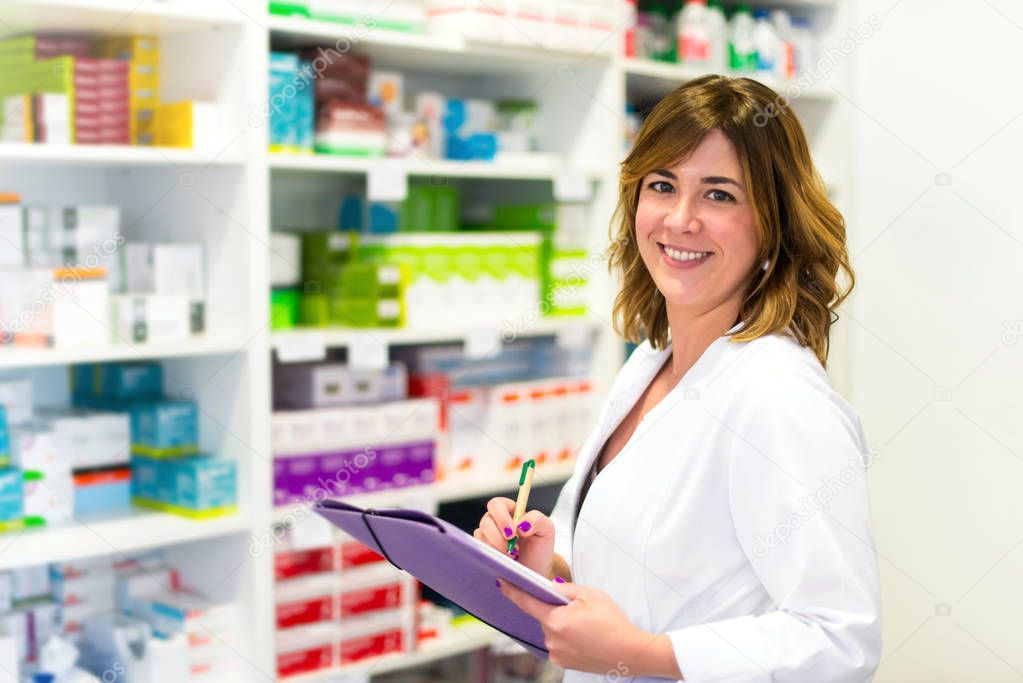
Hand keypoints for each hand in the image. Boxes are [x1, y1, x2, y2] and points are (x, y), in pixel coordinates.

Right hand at [473, 497, 554, 577]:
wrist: (535, 571)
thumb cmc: (540, 549)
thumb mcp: (547, 530)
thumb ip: (538, 519)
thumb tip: (522, 523)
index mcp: (511, 511)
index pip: (497, 504)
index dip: (501, 517)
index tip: (512, 532)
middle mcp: (497, 521)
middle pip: (486, 520)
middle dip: (497, 535)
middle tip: (511, 548)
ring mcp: (488, 536)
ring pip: (481, 536)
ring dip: (496, 547)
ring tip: (512, 555)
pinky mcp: (484, 550)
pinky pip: (480, 549)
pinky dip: (492, 555)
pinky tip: (504, 560)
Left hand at [497, 579, 680, 678]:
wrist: (631, 653)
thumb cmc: (614, 624)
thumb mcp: (592, 595)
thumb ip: (566, 589)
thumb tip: (550, 587)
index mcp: (557, 621)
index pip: (527, 603)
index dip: (513, 591)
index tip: (501, 583)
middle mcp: (553, 640)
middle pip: (543, 616)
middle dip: (554, 609)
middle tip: (577, 608)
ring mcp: (557, 654)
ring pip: (551, 630)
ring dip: (561, 623)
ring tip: (586, 625)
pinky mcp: (563, 663)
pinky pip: (557, 643)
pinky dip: (565, 636)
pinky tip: (584, 635)